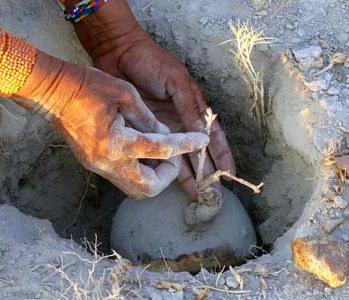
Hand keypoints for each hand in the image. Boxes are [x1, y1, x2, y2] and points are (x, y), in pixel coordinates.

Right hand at [14, 52, 209, 198]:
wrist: (51, 92)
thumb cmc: (86, 86)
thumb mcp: (125, 94)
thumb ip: (148, 119)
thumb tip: (164, 135)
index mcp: (118, 143)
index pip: (162, 150)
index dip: (186, 145)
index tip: (202, 141)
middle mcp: (108, 163)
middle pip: (149, 188)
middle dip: (167, 175)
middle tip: (172, 155)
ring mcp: (98, 167)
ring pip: (135, 188)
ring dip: (153, 176)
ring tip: (158, 152)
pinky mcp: (93, 165)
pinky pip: (122, 177)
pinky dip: (138, 169)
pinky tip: (140, 150)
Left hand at [91, 34, 235, 199]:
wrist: (119, 55)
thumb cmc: (151, 63)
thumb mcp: (176, 83)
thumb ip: (189, 108)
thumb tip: (202, 136)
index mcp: (194, 108)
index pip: (213, 137)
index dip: (222, 156)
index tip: (229, 175)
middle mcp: (180, 122)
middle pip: (198, 153)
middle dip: (207, 174)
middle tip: (214, 196)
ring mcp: (162, 128)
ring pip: (179, 158)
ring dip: (188, 177)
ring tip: (197, 196)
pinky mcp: (144, 131)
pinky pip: (157, 154)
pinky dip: (164, 168)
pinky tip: (167, 183)